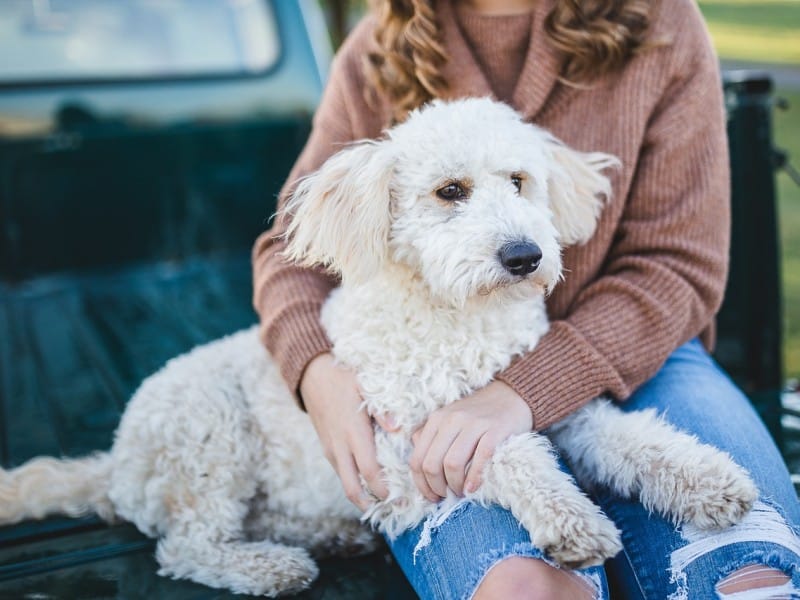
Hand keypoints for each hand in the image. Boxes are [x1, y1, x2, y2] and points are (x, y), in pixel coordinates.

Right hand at [300, 353, 387, 509]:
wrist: (312, 375)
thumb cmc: (343, 378)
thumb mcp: (365, 385)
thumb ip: (382, 408)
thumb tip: (398, 428)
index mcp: (353, 432)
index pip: (368, 470)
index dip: (383, 489)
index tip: (401, 498)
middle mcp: (340, 446)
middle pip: (352, 488)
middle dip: (371, 503)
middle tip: (394, 508)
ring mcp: (331, 449)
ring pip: (345, 482)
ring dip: (363, 495)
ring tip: (386, 500)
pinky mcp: (327, 448)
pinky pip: (341, 472)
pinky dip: (355, 482)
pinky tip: (370, 482)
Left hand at [408, 381, 531, 500]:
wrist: (511, 396)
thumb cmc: (478, 416)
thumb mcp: (448, 421)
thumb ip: (430, 437)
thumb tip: (418, 465)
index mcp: (436, 419)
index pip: (417, 459)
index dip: (422, 484)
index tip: (432, 496)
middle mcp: (451, 419)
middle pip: (432, 464)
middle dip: (437, 487)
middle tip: (447, 496)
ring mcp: (473, 423)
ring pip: (452, 464)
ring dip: (455, 486)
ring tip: (461, 492)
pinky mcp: (495, 430)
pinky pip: (480, 458)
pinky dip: (474, 478)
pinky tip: (473, 488)